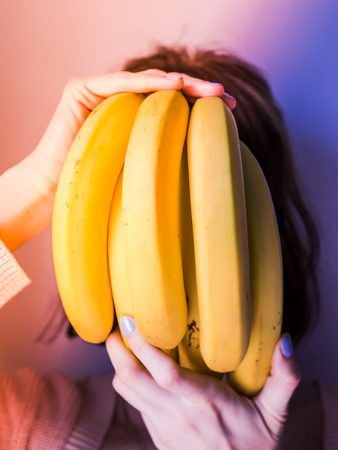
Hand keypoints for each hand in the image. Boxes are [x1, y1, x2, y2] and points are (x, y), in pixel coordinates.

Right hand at [0, 69, 233, 250]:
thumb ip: (163, 155)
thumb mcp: (142, 169)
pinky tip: (176, 86)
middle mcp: (118, 101)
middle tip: (225, 97)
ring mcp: (99, 92)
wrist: (58, 193)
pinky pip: (120, 83)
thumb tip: (207, 159)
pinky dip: (148, 83)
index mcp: (133, 120)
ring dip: (180, 84)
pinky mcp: (81, 88)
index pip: (170, 107)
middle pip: (163, 92)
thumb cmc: (99, 188)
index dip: (199, 107)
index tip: (229, 113)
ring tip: (209, 91)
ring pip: (146, 83)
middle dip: (197, 92)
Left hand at [106, 317, 300, 449]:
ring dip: (120, 362)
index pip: (166, 374)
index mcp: (206, 404)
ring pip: (126, 390)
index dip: (143, 347)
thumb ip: (284, 377)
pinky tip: (141, 363)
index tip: (131, 321)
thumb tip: (284, 341)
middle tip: (122, 323)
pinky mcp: (156, 433)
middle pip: (131, 380)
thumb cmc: (256, 444)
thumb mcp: (276, 413)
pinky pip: (134, 401)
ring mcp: (162, 426)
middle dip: (118, 349)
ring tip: (126, 338)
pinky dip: (130, 379)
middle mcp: (178, 415)